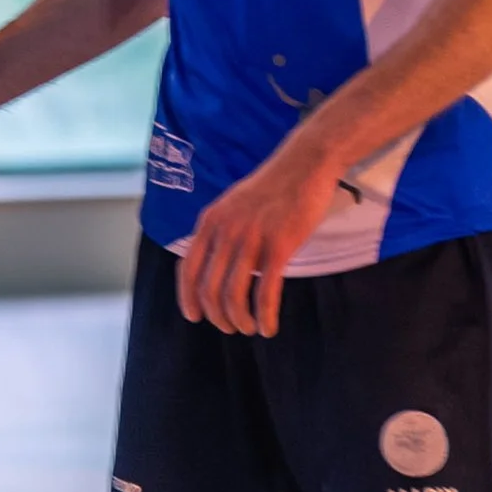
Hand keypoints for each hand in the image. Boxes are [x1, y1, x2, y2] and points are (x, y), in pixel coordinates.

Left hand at [177, 137, 343, 337]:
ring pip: (234, 295)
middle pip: (209, 289)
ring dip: (240, 320)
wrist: (304, 163)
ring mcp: (252, 238)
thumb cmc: (271, 189)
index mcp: (209, 222)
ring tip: (251, 328)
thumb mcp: (232, 206)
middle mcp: (225, 231)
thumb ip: (219, 233)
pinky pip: (266, 291)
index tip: (195, 318)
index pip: (187, 269)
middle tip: (232, 328)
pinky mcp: (280, 245)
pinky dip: (265, 316)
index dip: (188, 299)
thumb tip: (210, 266)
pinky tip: (269, 327)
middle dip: (219, 316)